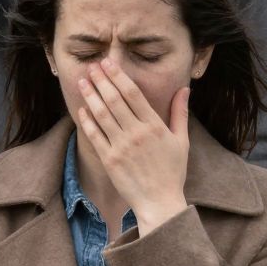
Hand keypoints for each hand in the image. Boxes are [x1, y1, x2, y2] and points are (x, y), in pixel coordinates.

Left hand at [77, 63, 188, 234]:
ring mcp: (121, 147)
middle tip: (92, 66)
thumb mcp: (182, 141)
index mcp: (155, 126)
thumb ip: (180, 113)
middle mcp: (136, 133)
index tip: (107, 62)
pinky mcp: (109, 160)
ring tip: (82, 82)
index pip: (133, 94)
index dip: (118, 76)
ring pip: (102, 115)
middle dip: (101, 80)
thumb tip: (184, 89)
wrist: (160, 203)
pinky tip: (81, 109)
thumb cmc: (173, 172)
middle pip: (114, 100)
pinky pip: (95, 136)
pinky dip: (87, 121)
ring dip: (90, 96)